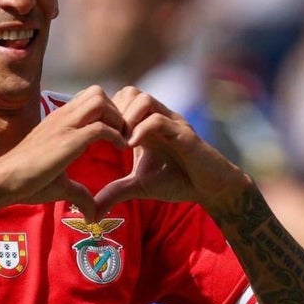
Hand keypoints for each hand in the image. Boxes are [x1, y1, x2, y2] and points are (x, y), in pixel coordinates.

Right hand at [0, 86, 126, 219]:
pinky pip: (101, 128)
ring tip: (121, 139)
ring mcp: (64, 126)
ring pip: (100, 101)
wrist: (1, 181)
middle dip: (116, 109)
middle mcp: (61, 117)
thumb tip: (92, 214)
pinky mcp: (67, 141)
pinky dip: (116, 136)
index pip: (88, 98)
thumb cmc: (24, 182)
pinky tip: (119, 150)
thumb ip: (79, 193)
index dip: (107, 111)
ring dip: (117, 118)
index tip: (116, 132)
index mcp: (58, 121)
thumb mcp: (59, 185)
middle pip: (97, 92)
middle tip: (122, 133)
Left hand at [93, 86, 247, 218]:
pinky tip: (132, 146)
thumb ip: (116, 192)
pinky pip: (160, 120)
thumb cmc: (176, 181)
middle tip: (108, 137)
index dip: (105, 114)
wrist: (210, 188)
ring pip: (143, 99)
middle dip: (114, 112)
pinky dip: (142, 129)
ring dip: (127, 117)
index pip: (119, 100)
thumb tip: (93, 212)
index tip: (96, 136)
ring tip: (121, 141)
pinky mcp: (184, 134)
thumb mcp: (139, 186)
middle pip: (129, 92)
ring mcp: (171, 123)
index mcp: (143, 125)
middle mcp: (157, 119)